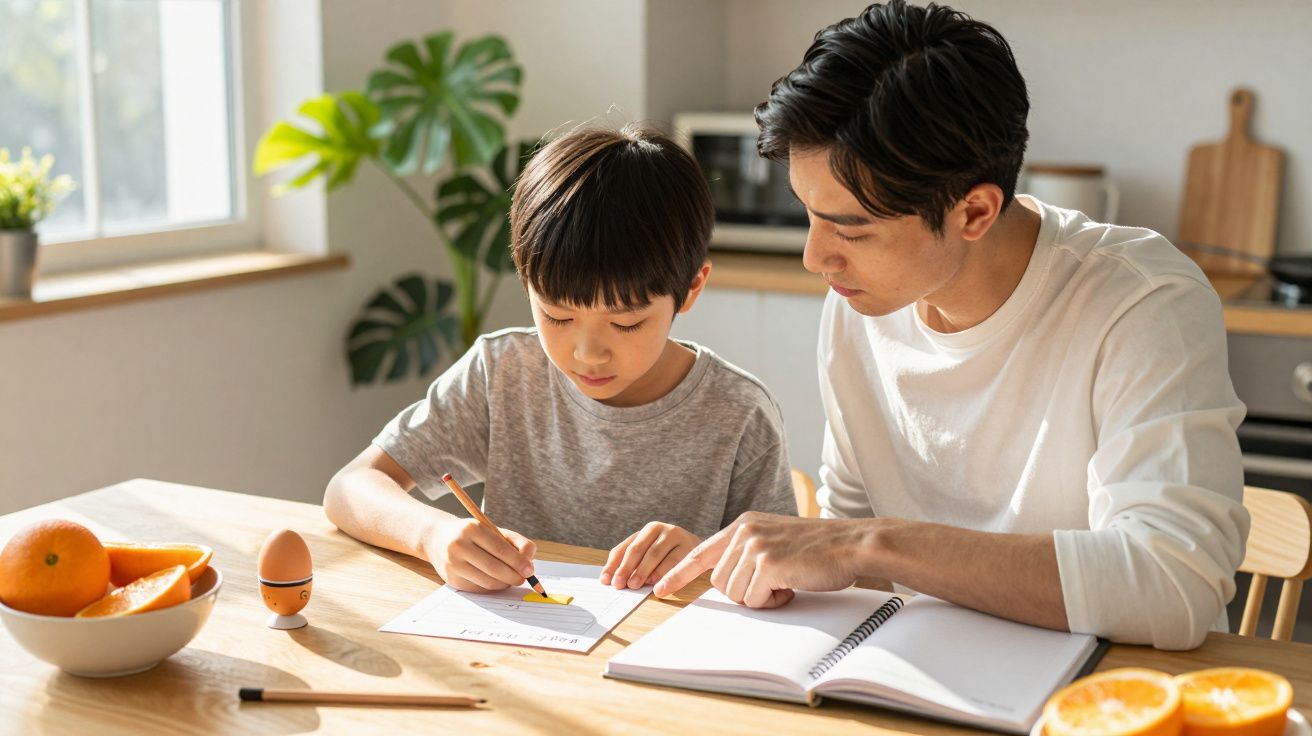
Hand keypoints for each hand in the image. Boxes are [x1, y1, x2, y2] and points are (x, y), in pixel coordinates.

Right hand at [424, 517, 536, 592]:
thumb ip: (516, 541)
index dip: (518, 562)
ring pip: (487, 581)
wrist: (438, 538)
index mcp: (472, 528)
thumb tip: (529, 559)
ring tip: (511, 578)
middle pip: (494, 568)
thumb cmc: (473, 534)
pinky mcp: (451, 579)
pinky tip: (497, 581)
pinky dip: (492, 587)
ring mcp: (452, 564)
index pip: (500, 550)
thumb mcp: (493, 530)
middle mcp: (459, 546)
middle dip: (514, 576)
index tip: (530, 570)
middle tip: (524, 578)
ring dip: (505, 583)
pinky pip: (479, 588)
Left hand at [600, 522, 700, 589]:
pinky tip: (656, 584)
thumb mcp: (651, 555)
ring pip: (654, 554)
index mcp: (647, 530)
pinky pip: (673, 561)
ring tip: (635, 585)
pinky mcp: (690, 545)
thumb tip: (611, 580)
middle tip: (620, 584)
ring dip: (643, 571)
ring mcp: (676, 535)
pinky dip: (663, 574)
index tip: (607, 581)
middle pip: (638, 548)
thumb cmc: (671, 556)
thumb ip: (632, 564)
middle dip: (626, 568)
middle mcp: (661, 528)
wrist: (703, 550)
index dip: (614, 565)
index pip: (625, 547)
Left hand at [653, 512, 870, 607]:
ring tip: (786, 581)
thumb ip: (749, 554)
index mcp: (744, 524)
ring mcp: (755, 546)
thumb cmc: (819, 549)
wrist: (851, 543)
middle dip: (744, 593)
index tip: (661, 589)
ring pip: (734, 594)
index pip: (701, 552)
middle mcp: (744, 531)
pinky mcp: (767, 563)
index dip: (679, 573)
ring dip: (759, 598)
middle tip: (775, 584)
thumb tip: (727, 583)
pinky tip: (792, 585)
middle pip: (720, 582)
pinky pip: (754, 600)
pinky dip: (772, 601)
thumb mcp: (776, 541)